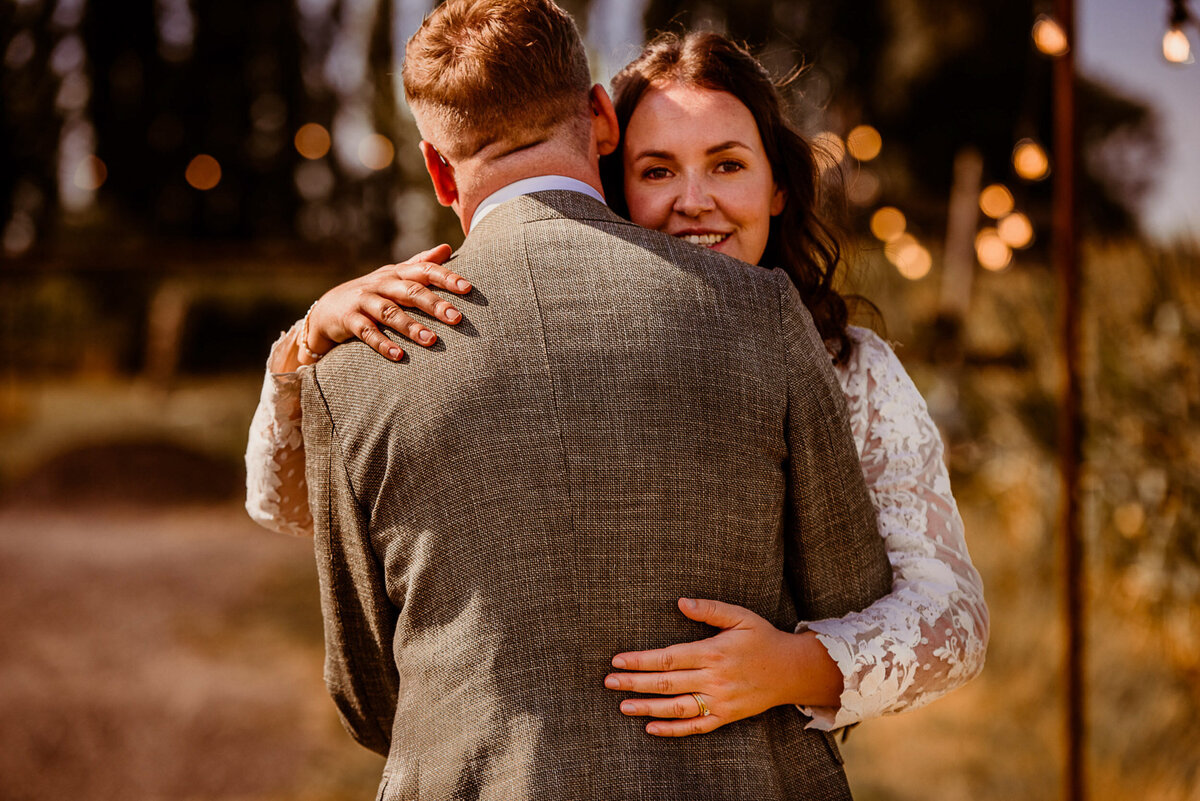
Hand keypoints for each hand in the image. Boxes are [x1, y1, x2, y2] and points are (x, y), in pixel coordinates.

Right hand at [304, 244, 468, 361]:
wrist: (328, 309)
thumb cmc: (373, 293)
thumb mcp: (395, 276)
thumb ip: (420, 263)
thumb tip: (447, 247)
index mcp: (397, 273)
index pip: (424, 270)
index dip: (446, 277)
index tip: (468, 288)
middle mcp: (382, 284)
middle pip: (410, 291)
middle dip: (434, 304)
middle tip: (456, 318)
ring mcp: (364, 301)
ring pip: (389, 312)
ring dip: (410, 326)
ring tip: (431, 340)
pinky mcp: (350, 320)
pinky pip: (367, 332)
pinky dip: (382, 344)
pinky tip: (398, 355)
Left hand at [603, 598, 841, 736]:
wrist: (793, 671)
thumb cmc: (763, 639)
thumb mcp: (740, 616)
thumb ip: (710, 609)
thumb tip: (680, 603)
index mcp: (714, 652)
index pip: (669, 657)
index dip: (641, 660)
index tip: (617, 660)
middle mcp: (715, 678)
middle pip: (667, 683)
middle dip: (635, 683)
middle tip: (609, 682)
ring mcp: (720, 701)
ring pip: (677, 707)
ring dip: (647, 708)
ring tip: (623, 706)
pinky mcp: (727, 716)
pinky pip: (696, 726)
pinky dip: (673, 729)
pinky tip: (651, 728)